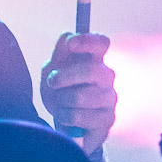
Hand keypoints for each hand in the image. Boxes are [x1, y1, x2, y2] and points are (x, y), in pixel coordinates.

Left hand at [40, 32, 116, 155]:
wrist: (62, 125)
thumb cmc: (59, 93)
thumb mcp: (52, 71)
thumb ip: (59, 54)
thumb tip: (66, 36)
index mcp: (94, 60)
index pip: (101, 43)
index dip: (88, 41)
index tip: (71, 44)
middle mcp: (106, 77)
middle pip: (93, 70)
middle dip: (67, 76)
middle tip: (52, 81)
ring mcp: (109, 99)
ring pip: (82, 96)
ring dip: (63, 100)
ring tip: (60, 104)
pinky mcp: (107, 120)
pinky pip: (82, 117)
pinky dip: (66, 117)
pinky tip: (66, 118)